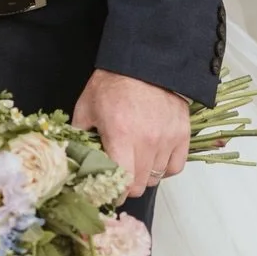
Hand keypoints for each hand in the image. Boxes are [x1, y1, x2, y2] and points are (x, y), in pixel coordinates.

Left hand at [72, 71, 189, 198]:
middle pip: (140, 185)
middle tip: (119, 174)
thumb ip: (80, 136)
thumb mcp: (86, 108)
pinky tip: (153, 157)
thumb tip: (74, 159)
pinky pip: (175, 167)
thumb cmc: (113, 84)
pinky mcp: (182, 134)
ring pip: (157, 177)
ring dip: (144, 175)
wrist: (144, 62)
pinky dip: (164, 167)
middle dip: (127, 185)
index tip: (108, 191)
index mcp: (121, 135)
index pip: (123, 183)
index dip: (114, 193)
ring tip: (135, 160)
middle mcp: (147, 141)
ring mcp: (167, 138)